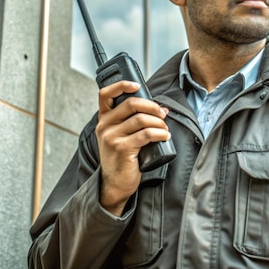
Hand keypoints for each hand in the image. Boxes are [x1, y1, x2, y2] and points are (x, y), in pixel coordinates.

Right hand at [95, 80, 170, 215]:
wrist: (115, 184)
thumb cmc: (122, 158)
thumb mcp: (120, 136)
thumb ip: (131, 120)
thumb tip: (160, 108)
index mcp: (104, 119)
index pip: (105, 94)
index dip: (122, 85)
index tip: (137, 86)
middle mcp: (104, 126)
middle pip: (131, 104)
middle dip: (152, 106)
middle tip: (163, 114)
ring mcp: (112, 137)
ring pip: (141, 119)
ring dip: (159, 122)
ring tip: (165, 129)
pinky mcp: (122, 148)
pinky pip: (146, 134)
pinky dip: (160, 133)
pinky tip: (165, 136)